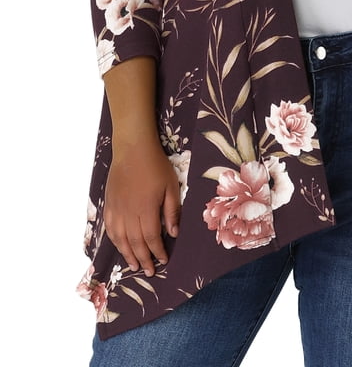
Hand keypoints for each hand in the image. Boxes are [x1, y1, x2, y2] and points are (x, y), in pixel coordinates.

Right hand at [104, 140, 180, 276]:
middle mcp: (129, 213)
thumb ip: (172, 211)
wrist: (133, 149)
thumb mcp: (171, 187)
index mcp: (146, 210)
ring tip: (134, 266)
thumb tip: (173, 233)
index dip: (157, 252)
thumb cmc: (156, 166)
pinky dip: (115, 241)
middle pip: (135, 243)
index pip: (151, 238)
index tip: (163, 261)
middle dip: (143, 259)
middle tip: (149, 272)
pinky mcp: (109, 204)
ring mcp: (117, 209)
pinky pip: (110, 228)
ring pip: (120, 238)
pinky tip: (120, 246)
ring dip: (127, 254)